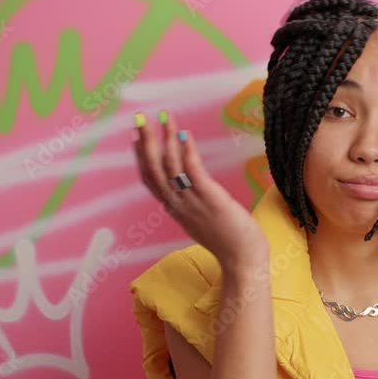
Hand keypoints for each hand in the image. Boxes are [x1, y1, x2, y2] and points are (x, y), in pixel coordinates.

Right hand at [132, 111, 268, 268]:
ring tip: (165, 118)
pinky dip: (187, 152)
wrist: (242, 259)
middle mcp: (178, 204)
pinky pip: (194, 172)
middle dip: (146, 142)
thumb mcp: (202, 221)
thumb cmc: (228, 240)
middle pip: (154, 169)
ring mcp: (193, 202)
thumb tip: (191, 187)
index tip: (135, 136)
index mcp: (175, 209)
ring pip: (171, 166)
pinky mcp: (211, 199)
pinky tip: (185, 135)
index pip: (150, 179)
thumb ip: (192, 204)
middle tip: (140, 119)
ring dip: (166, 139)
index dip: (140, 157)